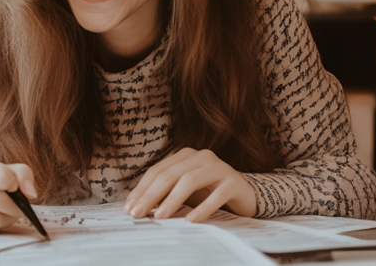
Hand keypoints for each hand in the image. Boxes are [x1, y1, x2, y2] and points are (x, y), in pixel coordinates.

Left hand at [123, 148, 255, 222]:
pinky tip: (191, 220)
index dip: (142, 189)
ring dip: (172, 200)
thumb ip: (165, 194)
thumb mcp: (185, 192)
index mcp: (185, 155)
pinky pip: (216, 195)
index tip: (129, 208)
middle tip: (138, 214)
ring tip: (160, 217)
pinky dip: (202, 208)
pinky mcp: (234, 181)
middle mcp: (201, 156)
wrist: (245, 195)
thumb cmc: (209, 193)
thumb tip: (138, 208)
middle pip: (170, 175)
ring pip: (190, 181)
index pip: (157, 171)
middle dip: (151, 195)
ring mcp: (218, 167)